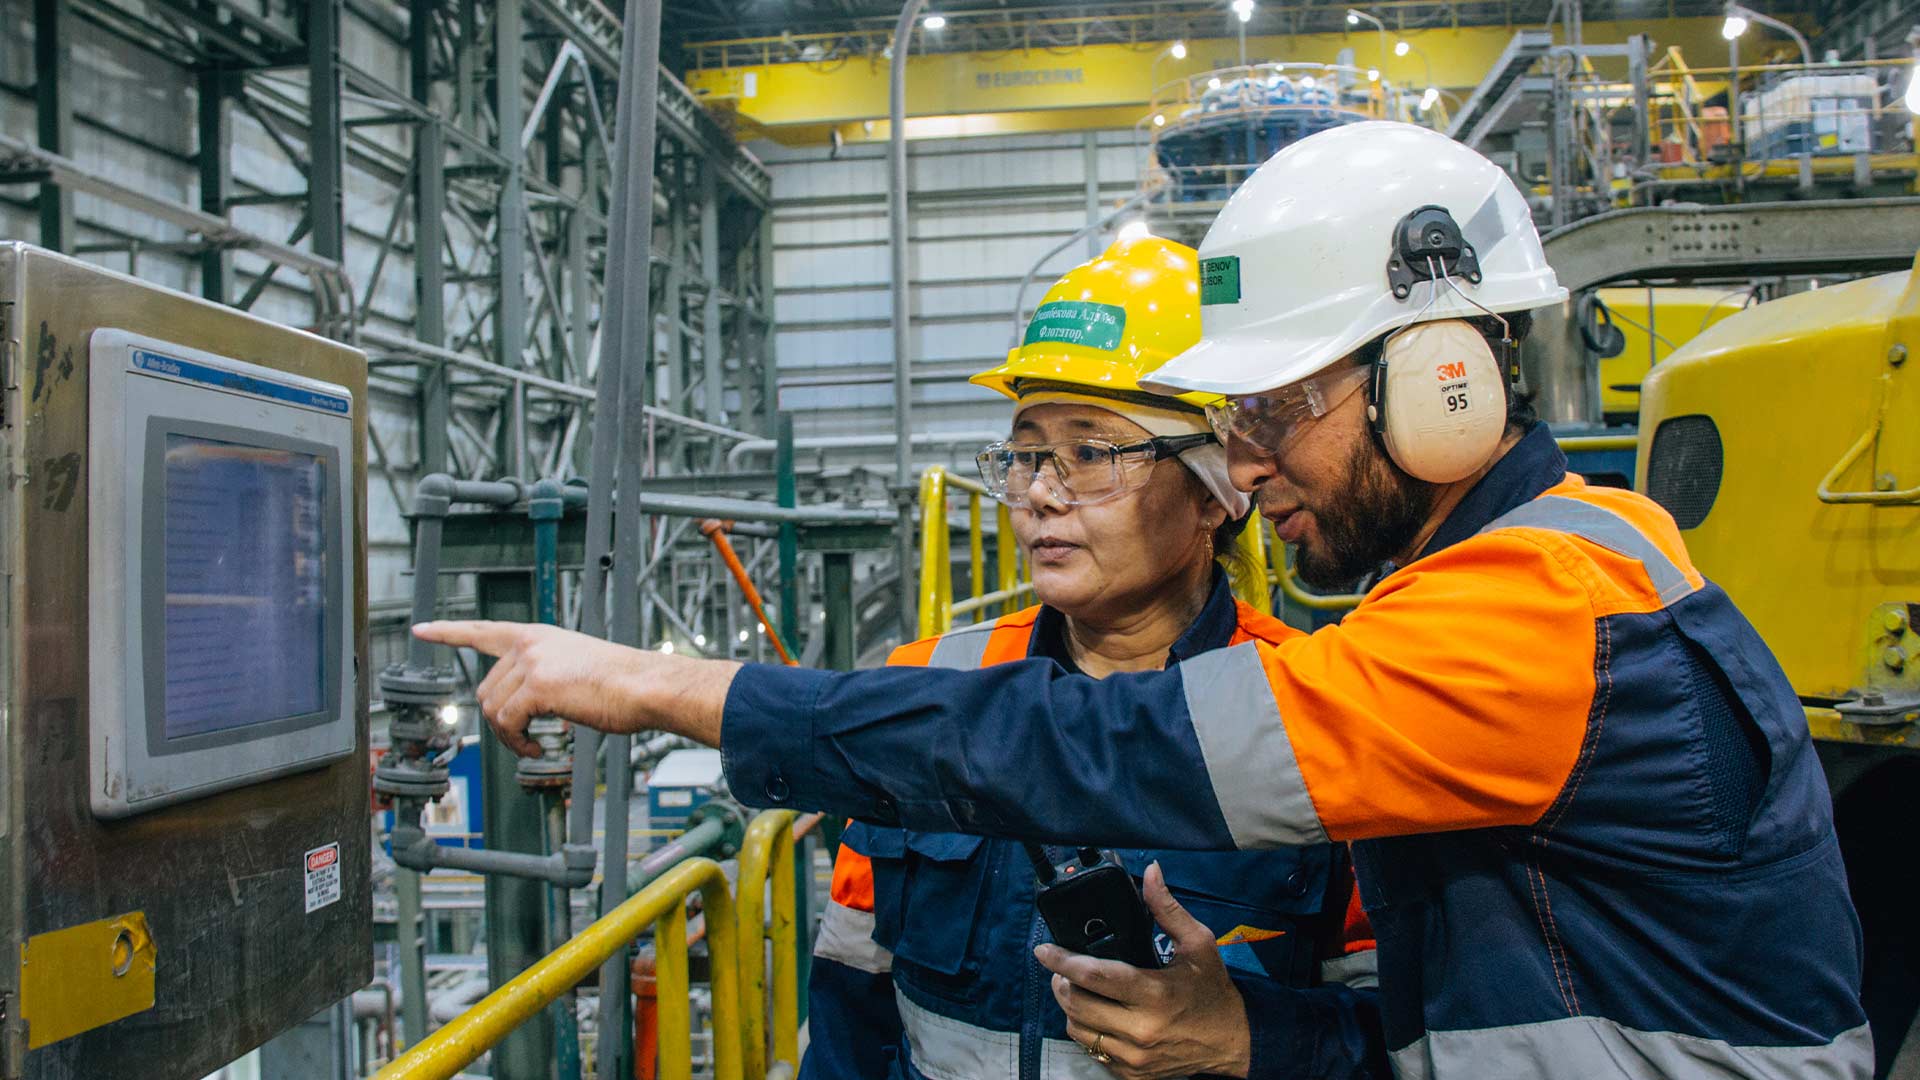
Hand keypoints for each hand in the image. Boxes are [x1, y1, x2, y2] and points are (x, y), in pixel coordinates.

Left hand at [410, 620, 738, 754]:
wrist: (644, 686)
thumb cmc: (621, 682)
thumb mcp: (575, 666)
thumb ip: (543, 673)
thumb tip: (523, 703)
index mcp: (538, 636)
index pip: (483, 630)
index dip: (449, 632)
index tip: (422, 629)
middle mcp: (530, 644)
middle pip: (486, 689)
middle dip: (500, 719)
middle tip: (525, 736)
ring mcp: (532, 663)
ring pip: (493, 709)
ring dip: (509, 734)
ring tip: (534, 742)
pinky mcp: (537, 686)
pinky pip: (507, 723)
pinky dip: (517, 742)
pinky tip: (536, 746)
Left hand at [1036, 862, 1251, 1079]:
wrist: (1232, 1041)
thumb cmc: (1214, 991)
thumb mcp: (1198, 943)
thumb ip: (1167, 908)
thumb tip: (1151, 872)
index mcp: (1155, 995)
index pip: (1094, 977)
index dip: (1062, 960)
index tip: (1043, 949)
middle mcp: (1141, 1030)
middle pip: (1077, 1004)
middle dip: (1061, 981)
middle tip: (1063, 967)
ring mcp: (1135, 1057)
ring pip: (1078, 1030)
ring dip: (1070, 1007)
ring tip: (1078, 989)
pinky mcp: (1132, 1074)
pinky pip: (1092, 1051)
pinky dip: (1087, 1030)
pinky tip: (1097, 1014)